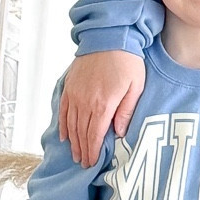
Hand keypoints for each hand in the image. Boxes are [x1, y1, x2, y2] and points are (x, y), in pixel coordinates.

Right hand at [59, 49, 144, 165]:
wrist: (109, 36)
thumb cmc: (127, 60)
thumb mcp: (135, 86)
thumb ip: (126, 111)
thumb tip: (117, 133)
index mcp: (103, 104)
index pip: (94, 135)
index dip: (92, 151)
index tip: (91, 163)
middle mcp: (85, 102)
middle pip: (81, 133)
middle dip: (82, 150)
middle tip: (83, 164)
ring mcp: (75, 94)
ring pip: (71, 124)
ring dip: (72, 141)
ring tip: (75, 154)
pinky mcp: (70, 86)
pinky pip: (64, 110)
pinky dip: (63, 124)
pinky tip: (65, 135)